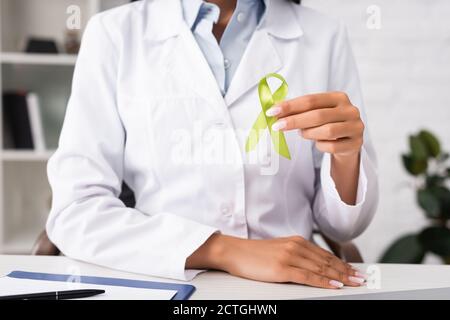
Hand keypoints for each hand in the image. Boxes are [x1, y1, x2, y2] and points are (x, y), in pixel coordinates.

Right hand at [187, 234, 364, 288]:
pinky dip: (324, 282)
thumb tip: (314, 263)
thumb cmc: (255, 253)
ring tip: (354, 283)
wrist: (235, 252)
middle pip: (327, 262)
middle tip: (361, 278)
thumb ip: (297, 253)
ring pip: (321, 269)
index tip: (354, 270)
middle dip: (346, 271)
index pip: (325, 255)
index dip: (342, 264)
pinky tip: (334, 286)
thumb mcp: (279, 249)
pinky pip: (308, 277)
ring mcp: (290, 257)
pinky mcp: (282, 269)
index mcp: (297, 241)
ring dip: (340, 277)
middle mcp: (296, 246)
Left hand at [268, 92, 363, 158]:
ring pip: (327, 131)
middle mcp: (350, 110)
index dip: (291, 106)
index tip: (272, 112)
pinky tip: (319, 143)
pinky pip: (332, 146)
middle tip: (277, 126)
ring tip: (304, 133)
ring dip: (309, 134)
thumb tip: (274, 112)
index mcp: (339, 97)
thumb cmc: (327, 125)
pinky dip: (321, 146)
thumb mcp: (315, 113)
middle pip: (318, 115)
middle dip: (294, 121)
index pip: (311, 100)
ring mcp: (356, 127)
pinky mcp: (356, 143)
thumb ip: (299, 111)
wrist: (347, 143)